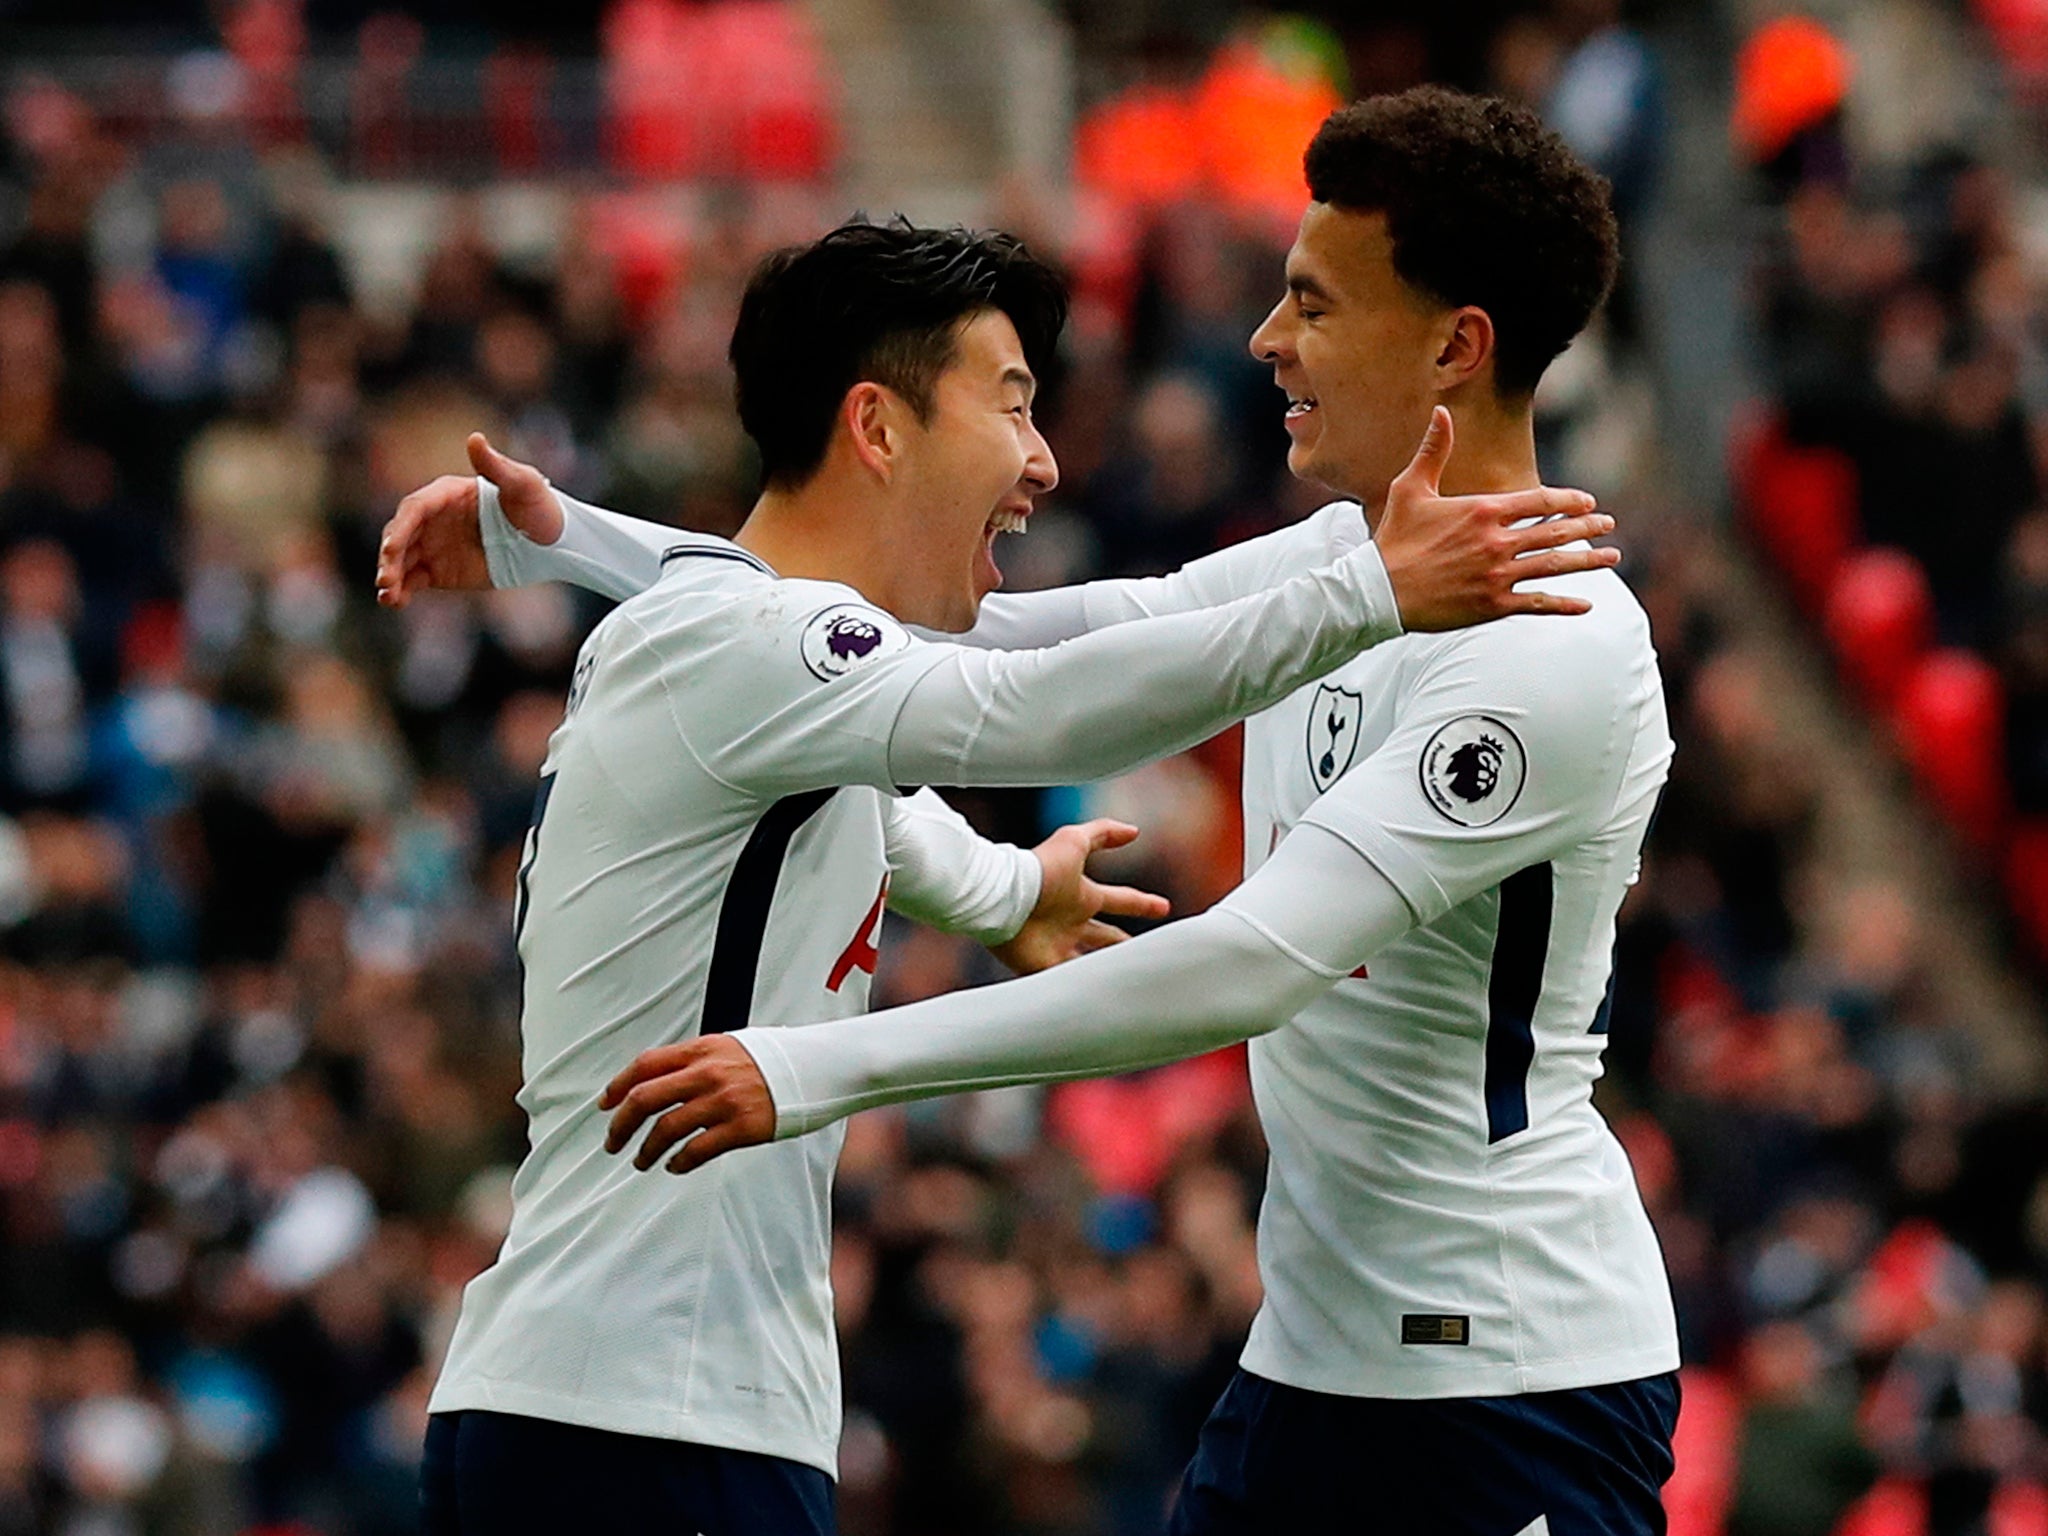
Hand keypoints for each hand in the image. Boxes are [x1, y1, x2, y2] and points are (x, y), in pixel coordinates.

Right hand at [374, 433, 565, 607]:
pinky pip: (412, 580)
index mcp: (447, 494)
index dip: (401, 528)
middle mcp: (434, 518)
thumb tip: (474, 438)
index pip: (415, 508)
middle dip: (389, 556)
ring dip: (390, 576)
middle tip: (385, 579)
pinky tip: (394, 602)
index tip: (392, 549)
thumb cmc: (539, 507)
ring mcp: (434, 544)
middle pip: (400, 534)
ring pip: (401, 559)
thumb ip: (495, 465)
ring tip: (387, 597)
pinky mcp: (439, 570)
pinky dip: (400, 590)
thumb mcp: (523, 483)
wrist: (551, 543)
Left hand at [598, 1034, 775, 1173]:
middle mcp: (708, 1073)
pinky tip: (674, 1167)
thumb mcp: (726, 1047)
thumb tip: (654, 1079)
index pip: (645, 1065)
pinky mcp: (741, 1127)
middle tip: (613, 1142)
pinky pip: (697, 1150)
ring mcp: (724, 1101)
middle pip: (646, 1099)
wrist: (813, 1068)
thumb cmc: (769, 1059)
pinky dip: (679, 1162)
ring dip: (647, 1150)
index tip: (606, 1106)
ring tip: (642, 1161)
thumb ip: (692, 1060)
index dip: (618, 1087)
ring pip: (666, 1129)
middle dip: (621, 1125)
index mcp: (701, 1050)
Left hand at [990, 819, 1170, 973]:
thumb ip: (1103, 833)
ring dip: (1107, 970)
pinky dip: (1081, 991)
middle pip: (1107, 939)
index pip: (1121, 900)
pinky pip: (1067, 983)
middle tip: (1148, 955)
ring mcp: (1057, 947)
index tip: (1164, 907)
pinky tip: (1099, 1002)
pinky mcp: (1042, 968)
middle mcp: (1071, 923)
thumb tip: (1133, 831)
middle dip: (1126, 945)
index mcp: (1082, 897)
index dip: (1143, 903)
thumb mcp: (1074, 841)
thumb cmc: (1041, 868)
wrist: (1007, 897)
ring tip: (1131, 983)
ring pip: (1090, 964)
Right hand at [1373, 406, 1618, 631]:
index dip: (1569, 501)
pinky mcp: (1493, 605)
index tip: (1588, 502)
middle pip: (1556, 532)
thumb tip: (1441, 412)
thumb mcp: (1411, 487)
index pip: (1541, 501)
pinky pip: (1539, 603)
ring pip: (1555, 566)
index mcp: (1484, 510)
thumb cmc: (1394, 538)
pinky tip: (1587, 603)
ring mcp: (1499, 575)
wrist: (1380, 590)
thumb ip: (1434, 450)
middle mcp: (1498, 542)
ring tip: (1612, 557)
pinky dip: (1565, 604)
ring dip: (1587, 561)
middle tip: (1608, 525)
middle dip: (1587, 527)